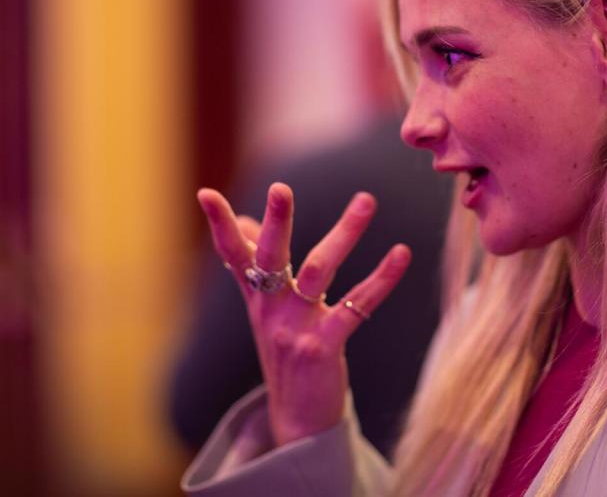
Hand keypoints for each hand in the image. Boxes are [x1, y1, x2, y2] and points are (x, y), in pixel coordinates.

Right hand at [197, 183, 411, 445]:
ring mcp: (296, 328)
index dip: (219, 224)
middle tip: (281, 188)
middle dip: (276, 222)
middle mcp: (271, 309)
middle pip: (270, 257)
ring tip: (365, 200)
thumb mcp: (266, 310)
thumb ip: (257, 266)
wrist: (297, 418)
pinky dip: (381, 278)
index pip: (233, 254)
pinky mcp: (324, 346)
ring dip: (344, 233)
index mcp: (256, 297)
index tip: (204, 193)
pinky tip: (401, 252)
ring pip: (319, 271)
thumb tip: (248, 222)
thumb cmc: (286, 353)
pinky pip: (356, 305)